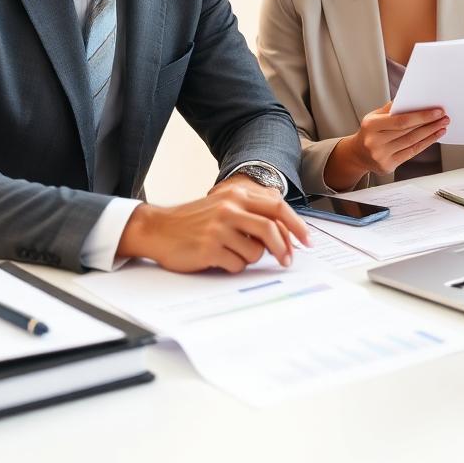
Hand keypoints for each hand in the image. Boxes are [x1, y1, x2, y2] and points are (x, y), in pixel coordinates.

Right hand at [116, 176, 309, 272]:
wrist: (156, 229)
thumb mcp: (221, 206)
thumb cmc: (192, 221)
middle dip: (285, 248)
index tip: (306, 241)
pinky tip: (218, 259)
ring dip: (250, 258)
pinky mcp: (210, 248)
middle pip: (272, 228)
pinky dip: (233, 266)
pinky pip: (237, 265)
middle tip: (288, 261)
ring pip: (256, 252)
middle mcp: (229, 208)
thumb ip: (249, 212)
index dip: (296, 225)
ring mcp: (219, 228)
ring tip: (232, 254)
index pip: (277, 207)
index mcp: (235, 195)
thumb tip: (284, 230)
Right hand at [324, 101, 448, 189]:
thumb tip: (411, 98)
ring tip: (442, 125)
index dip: (420, 116)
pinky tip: (434, 136)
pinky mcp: (388, 165)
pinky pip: (411, 153)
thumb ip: (391, 108)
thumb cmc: (369, 132)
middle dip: (429, 123)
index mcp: (371, 125)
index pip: (400, 120)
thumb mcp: (374, 117)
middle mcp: (375, 141)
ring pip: (412, 142)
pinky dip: (425, 143)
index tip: (436, 110)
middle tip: (444, 116)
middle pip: (408, 131)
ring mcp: (381, 155)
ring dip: (430, 133)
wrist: (357, 154)